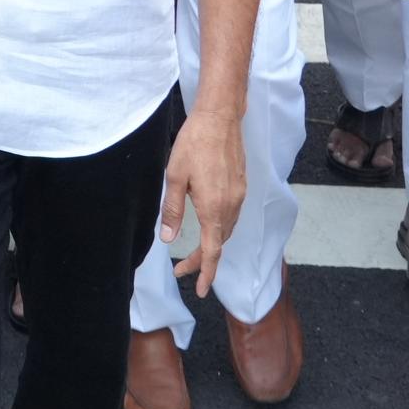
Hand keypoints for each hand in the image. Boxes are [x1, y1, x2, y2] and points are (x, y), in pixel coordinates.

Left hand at [159, 104, 250, 296]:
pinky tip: (208, 225)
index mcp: (214, 208)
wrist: (220, 117)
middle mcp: (231, 206)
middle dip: (203, 260)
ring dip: (212, 245)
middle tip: (182, 270)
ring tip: (193, 253)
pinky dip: (220, 228)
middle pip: (220, 244)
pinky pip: (232, 216)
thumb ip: (172, 210)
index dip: (206, 272)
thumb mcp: (174, 177)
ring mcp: (239, 195)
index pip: (212, 251)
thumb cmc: (195, 143)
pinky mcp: (241, 185)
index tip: (201, 290)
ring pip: (227, 230)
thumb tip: (167, 238)